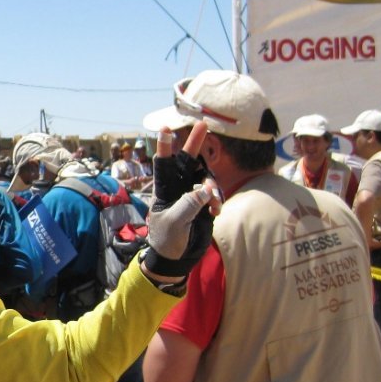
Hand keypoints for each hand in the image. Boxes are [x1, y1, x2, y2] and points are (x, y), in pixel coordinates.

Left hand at [143, 121, 220, 279]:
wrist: (177, 257)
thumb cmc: (167, 239)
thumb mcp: (174, 223)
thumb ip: (188, 205)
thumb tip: (204, 190)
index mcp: (164, 189)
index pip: (163, 165)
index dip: (165, 147)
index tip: (165, 129)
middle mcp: (178, 188)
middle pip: (187, 161)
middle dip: (195, 143)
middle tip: (203, 124)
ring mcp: (192, 195)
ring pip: (206, 178)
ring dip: (212, 185)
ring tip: (213, 200)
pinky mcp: (204, 204)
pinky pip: (215, 194)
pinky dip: (217, 200)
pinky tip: (215, 210)